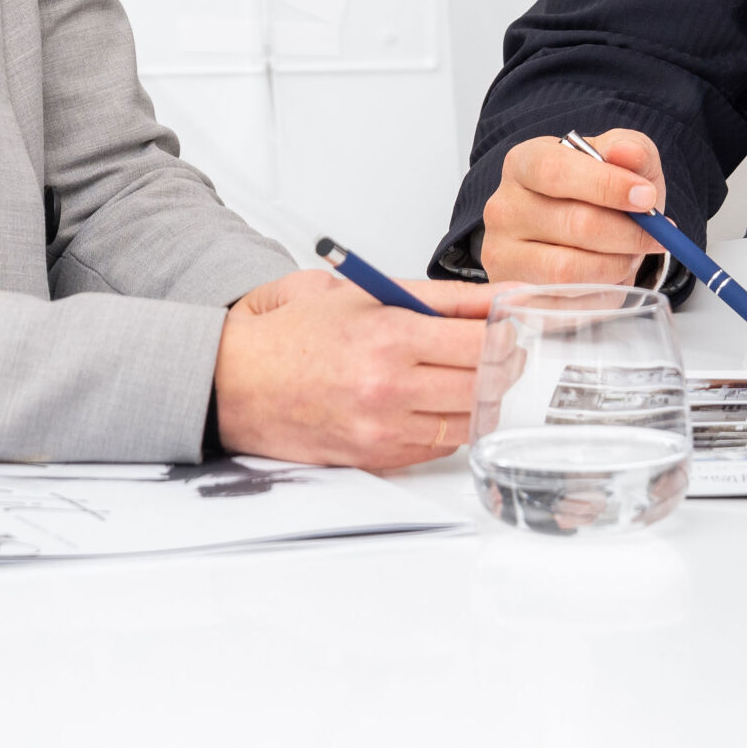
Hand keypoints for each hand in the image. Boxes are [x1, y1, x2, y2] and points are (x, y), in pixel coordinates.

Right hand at [211, 269, 495, 469]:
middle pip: (484, 381)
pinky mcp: (376, 456)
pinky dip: (451, 424)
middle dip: (505, 364)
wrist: (234, 383)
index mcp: (389, 335)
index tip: (512, 323)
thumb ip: (437, 297)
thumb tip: (496, 297)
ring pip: (468, 419)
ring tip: (476, 374)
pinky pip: (439, 446)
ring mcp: (384, 428)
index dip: (507, 331)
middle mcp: (389, 386)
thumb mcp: (364, 291)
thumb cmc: (291, 335)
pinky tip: (442, 402)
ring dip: (483, 397)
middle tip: (505, 349)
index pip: (480, 338)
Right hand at [478, 128, 667, 285]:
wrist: (582, 235)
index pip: (556, 171)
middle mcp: (503, 208)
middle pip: (573, 224)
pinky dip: (602, 292)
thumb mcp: (622, 161)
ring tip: (632, 255)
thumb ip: (631, 149)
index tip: (647, 197)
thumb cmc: (600, 192)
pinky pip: (567, 302)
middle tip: (656, 235)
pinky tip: (612, 276)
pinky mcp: (514, 293)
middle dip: (628, 233)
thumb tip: (625, 153)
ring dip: (616, 265)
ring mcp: (503, 254)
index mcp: (523, 163)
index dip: (607, 185)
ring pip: (569, 269)